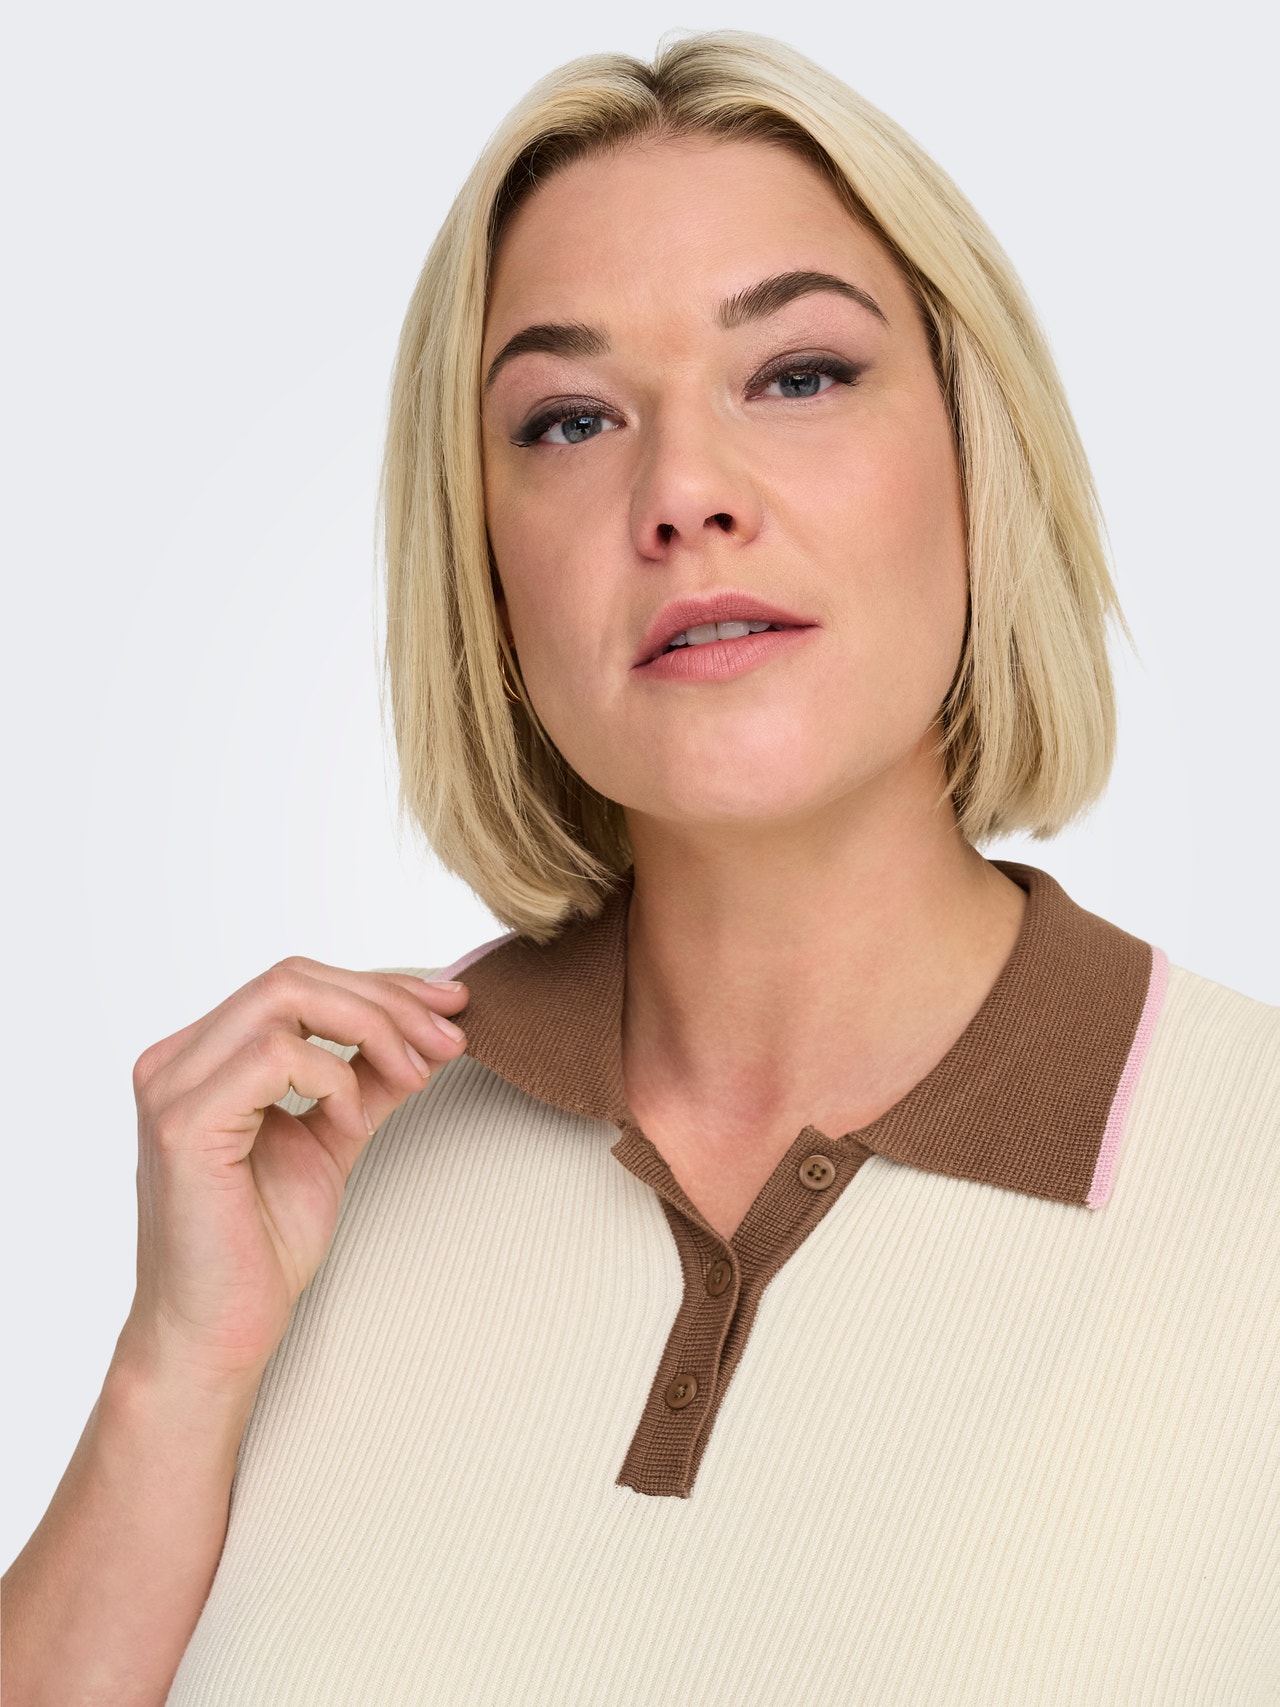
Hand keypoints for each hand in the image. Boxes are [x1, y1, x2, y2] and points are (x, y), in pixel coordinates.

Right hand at [119, 959, 468, 1388]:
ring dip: (372, 1029)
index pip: (298, 984)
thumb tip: (434, 1032)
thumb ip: (371, 1080)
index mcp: (203, 1057)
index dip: (382, 986)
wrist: (218, 1335)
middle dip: (388, 1000)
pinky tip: (353, 1122)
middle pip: (295, 977)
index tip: (452, 1007)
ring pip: (287, 998)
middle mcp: (177, 1061)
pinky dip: (333, 1077)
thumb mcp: (336, 1139)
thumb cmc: (261, 1248)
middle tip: (450, 1037)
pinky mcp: (184, 1125)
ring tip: (414, 1077)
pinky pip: (276, 1055)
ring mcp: (173, 1088)